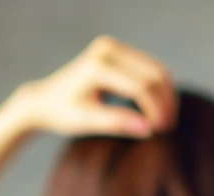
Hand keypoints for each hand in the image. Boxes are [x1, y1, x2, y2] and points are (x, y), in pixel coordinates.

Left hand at [7, 36, 175, 139]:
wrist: (44, 99)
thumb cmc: (61, 113)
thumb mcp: (86, 121)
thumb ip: (117, 123)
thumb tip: (149, 129)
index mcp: (97, 65)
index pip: (139, 87)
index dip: (155, 109)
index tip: (161, 130)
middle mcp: (107, 49)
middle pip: (152, 74)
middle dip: (165, 101)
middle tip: (169, 127)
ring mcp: (113, 46)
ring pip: (155, 69)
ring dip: (165, 93)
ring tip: (166, 119)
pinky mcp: (117, 50)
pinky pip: (148, 67)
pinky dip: (157, 87)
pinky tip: (158, 107)